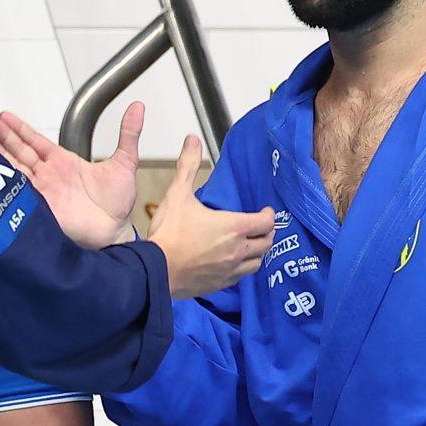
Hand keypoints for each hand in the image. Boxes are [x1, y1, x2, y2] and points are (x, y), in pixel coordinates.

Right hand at [0, 103, 142, 249]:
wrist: (115, 231)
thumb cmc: (118, 204)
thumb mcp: (125, 163)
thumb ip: (128, 135)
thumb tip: (138, 108)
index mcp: (63, 163)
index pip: (35, 141)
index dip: (20, 129)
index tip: (5, 117)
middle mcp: (49, 176)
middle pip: (20, 152)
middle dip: (4, 137)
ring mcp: (41, 191)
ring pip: (15, 168)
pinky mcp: (38, 207)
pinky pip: (17, 191)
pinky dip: (3, 181)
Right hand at [149, 135, 274, 299]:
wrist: (156, 269)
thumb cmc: (168, 234)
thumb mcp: (178, 194)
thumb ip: (188, 166)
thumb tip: (192, 141)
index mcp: (233, 227)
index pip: (265, 222)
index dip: (269, 215)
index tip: (266, 211)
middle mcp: (237, 250)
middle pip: (266, 243)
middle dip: (267, 233)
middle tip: (262, 227)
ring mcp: (230, 270)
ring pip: (257, 263)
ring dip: (258, 253)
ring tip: (252, 246)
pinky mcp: (220, 284)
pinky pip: (241, 278)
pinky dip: (243, 268)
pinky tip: (234, 264)